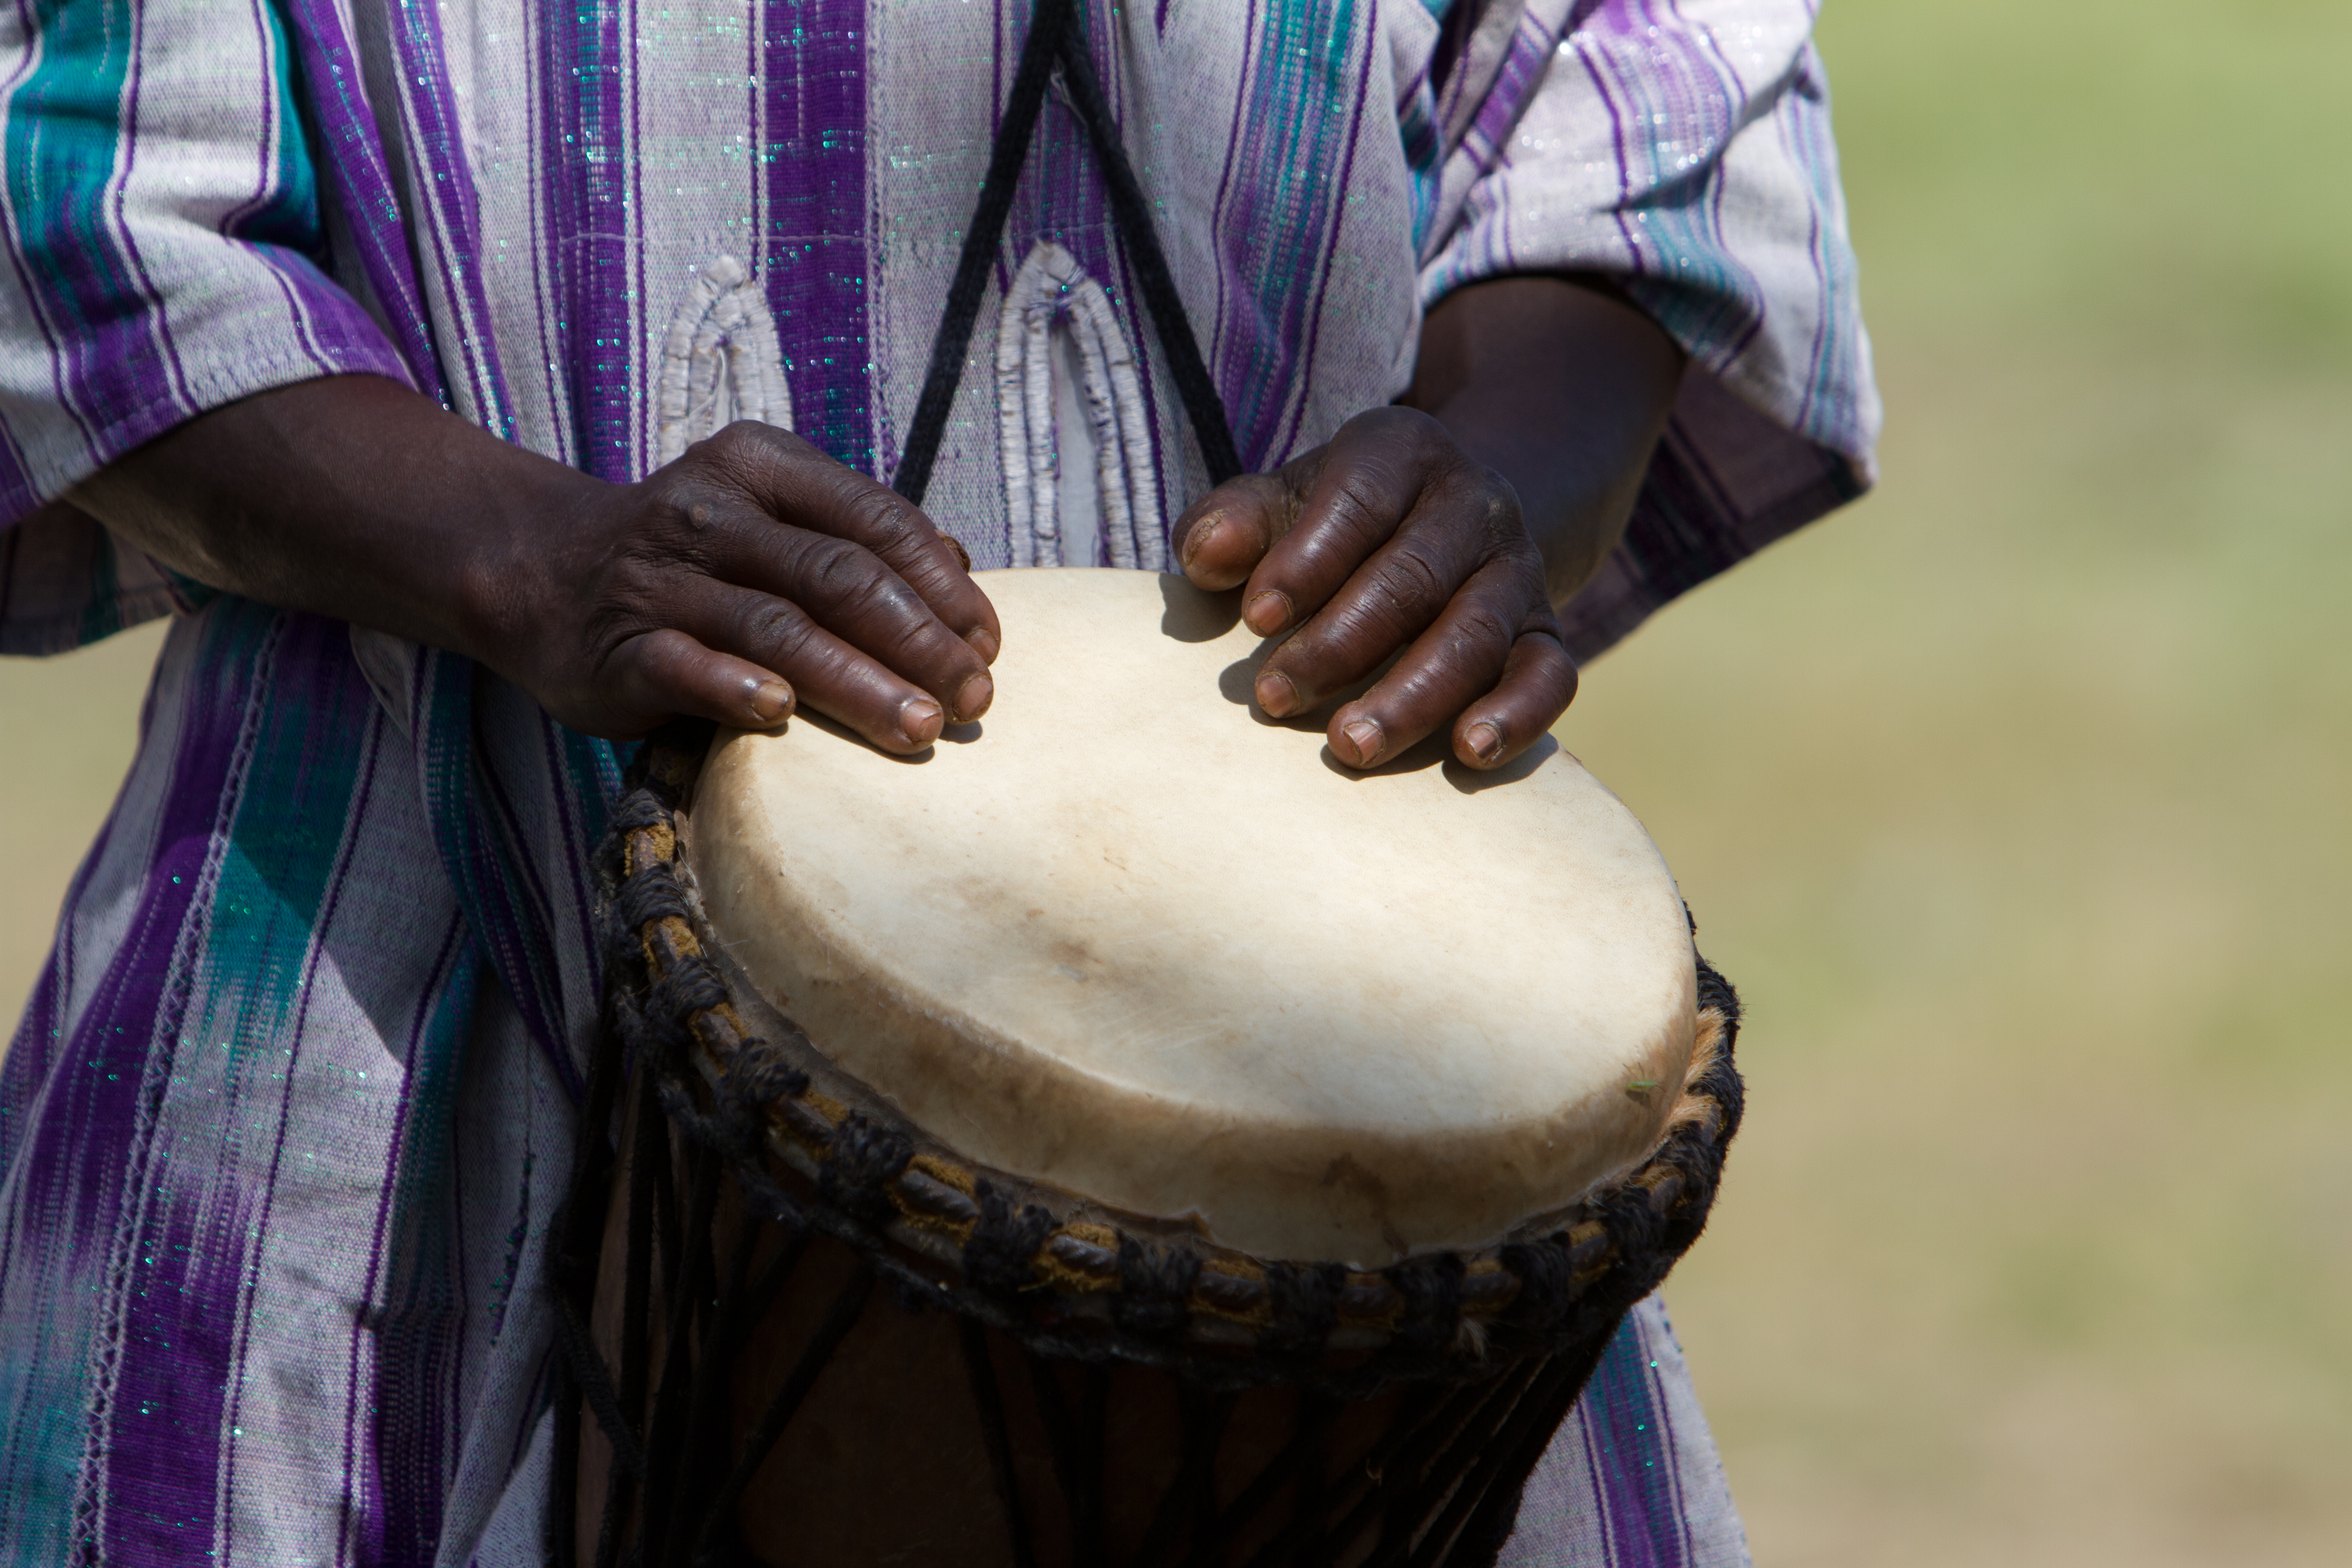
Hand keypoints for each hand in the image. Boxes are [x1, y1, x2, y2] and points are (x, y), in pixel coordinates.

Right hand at [496, 421, 999, 748]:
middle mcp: (710, 512)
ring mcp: (658, 578)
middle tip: (972, 702)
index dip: (943, 588)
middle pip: (836, 577)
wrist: (540, 573)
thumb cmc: (693, 560)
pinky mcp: (615, 645)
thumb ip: (855, 540)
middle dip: (917, 641)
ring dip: (854, 681)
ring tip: (916, 729)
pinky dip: (733, 688)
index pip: (875, 522)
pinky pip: (682, 666)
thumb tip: (960, 571)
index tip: (989, 647)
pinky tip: (781, 714)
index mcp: (762, 467)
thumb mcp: (771, 522)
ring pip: (775, 628)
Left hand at [1170, 406, 1575, 770]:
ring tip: (1350, 744)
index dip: (1308, 560)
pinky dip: (1517, 715)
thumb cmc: (1339, 521)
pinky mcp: (1547, 633)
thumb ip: (1236, 521)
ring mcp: (1517, 571)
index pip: (1358, 501)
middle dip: (1340, 643)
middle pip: (1413, 576)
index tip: (1256, 618)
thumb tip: (1204, 556)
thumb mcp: (1286, 500)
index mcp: (1402, 453)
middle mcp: (1474, 504)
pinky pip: (1551, 674)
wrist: (1448, 520)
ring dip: (1412, 695)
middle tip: (1273, 699)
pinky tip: (1468, 752)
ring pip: (1475, 634)